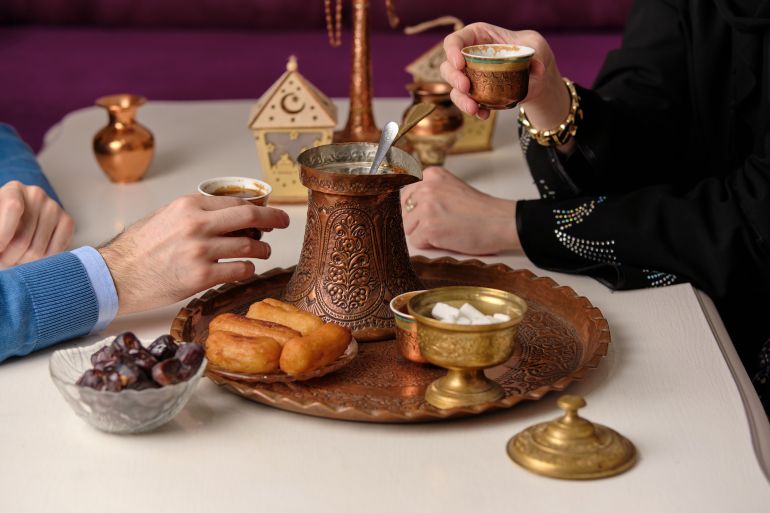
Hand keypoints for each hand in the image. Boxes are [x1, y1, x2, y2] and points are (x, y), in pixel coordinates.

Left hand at [0, 180, 74, 267]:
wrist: (20, 224)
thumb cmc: (3, 226)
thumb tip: (1, 246)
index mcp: (13, 190)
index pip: (13, 208)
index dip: (3, 235)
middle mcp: (36, 195)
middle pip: (22, 239)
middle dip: (9, 257)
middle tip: (4, 258)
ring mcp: (55, 208)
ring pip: (38, 251)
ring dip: (24, 262)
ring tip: (18, 256)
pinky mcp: (68, 222)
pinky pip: (55, 253)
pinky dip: (43, 261)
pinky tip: (35, 255)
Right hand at [98, 194, 289, 314]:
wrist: (115, 275)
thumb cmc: (138, 248)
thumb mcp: (165, 217)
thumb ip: (196, 214)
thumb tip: (228, 217)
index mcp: (188, 205)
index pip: (235, 202)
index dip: (258, 208)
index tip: (268, 213)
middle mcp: (196, 224)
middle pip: (250, 217)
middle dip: (274, 219)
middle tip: (283, 222)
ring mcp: (199, 251)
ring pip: (249, 246)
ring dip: (261, 250)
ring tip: (262, 252)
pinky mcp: (200, 277)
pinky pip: (239, 270)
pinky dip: (248, 269)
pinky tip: (246, 269)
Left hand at [401, 167, 519, 254]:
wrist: (501, 222)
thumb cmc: (481, 211)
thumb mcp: (452, 189)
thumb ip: (430, 192)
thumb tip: (403, 206)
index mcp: (431, 175)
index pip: (404, 195)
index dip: (414, 210)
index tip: (427, 215)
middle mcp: (426, 187)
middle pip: (403, 212)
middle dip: (417, 222)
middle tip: (441, 225)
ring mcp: (426, 207)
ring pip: (407, 228)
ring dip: (423, 234)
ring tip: (446, 231)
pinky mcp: (429, 227)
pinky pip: (416, 242)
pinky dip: (429, 245)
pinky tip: (447, 238)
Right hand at [440, 22, 569, 130]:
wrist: (534, 75)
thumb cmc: (530, 52)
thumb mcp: (536, 46)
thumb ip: (535, 53)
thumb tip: (537, 67)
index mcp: (477, 37)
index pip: (455, 40)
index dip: (452, 51)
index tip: (460, 63)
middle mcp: (468, 57)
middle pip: (448, 66)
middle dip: (453, 78)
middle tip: (465, 87)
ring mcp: (469, 77)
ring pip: (453, 88)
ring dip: (460, 99)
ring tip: (473, 108)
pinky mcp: (474, 94)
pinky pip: (466, 103)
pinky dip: (474, 110)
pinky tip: (484, 114)